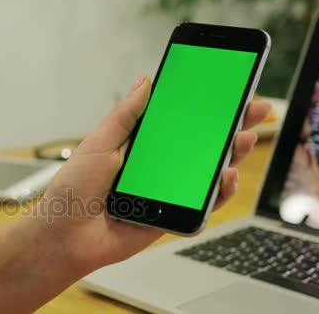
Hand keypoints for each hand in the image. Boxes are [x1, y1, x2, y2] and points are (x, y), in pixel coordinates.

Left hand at [0, 75, 270, 312]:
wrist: (66, 236)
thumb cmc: (73, 189)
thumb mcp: (98, 143)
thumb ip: (125, 115)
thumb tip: (144, 82)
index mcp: (139, 145)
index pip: (178, 121)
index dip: (202, 108)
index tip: (227, 90)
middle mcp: (156, 166)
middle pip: (199, 144)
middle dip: (229, 127)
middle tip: (252, 110)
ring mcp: (166, 192)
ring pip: (207, 173)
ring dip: (231, 155)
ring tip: (244, 138)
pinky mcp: (171, 216)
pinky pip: (202, 205)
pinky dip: (220, 192)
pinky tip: (228, 176)